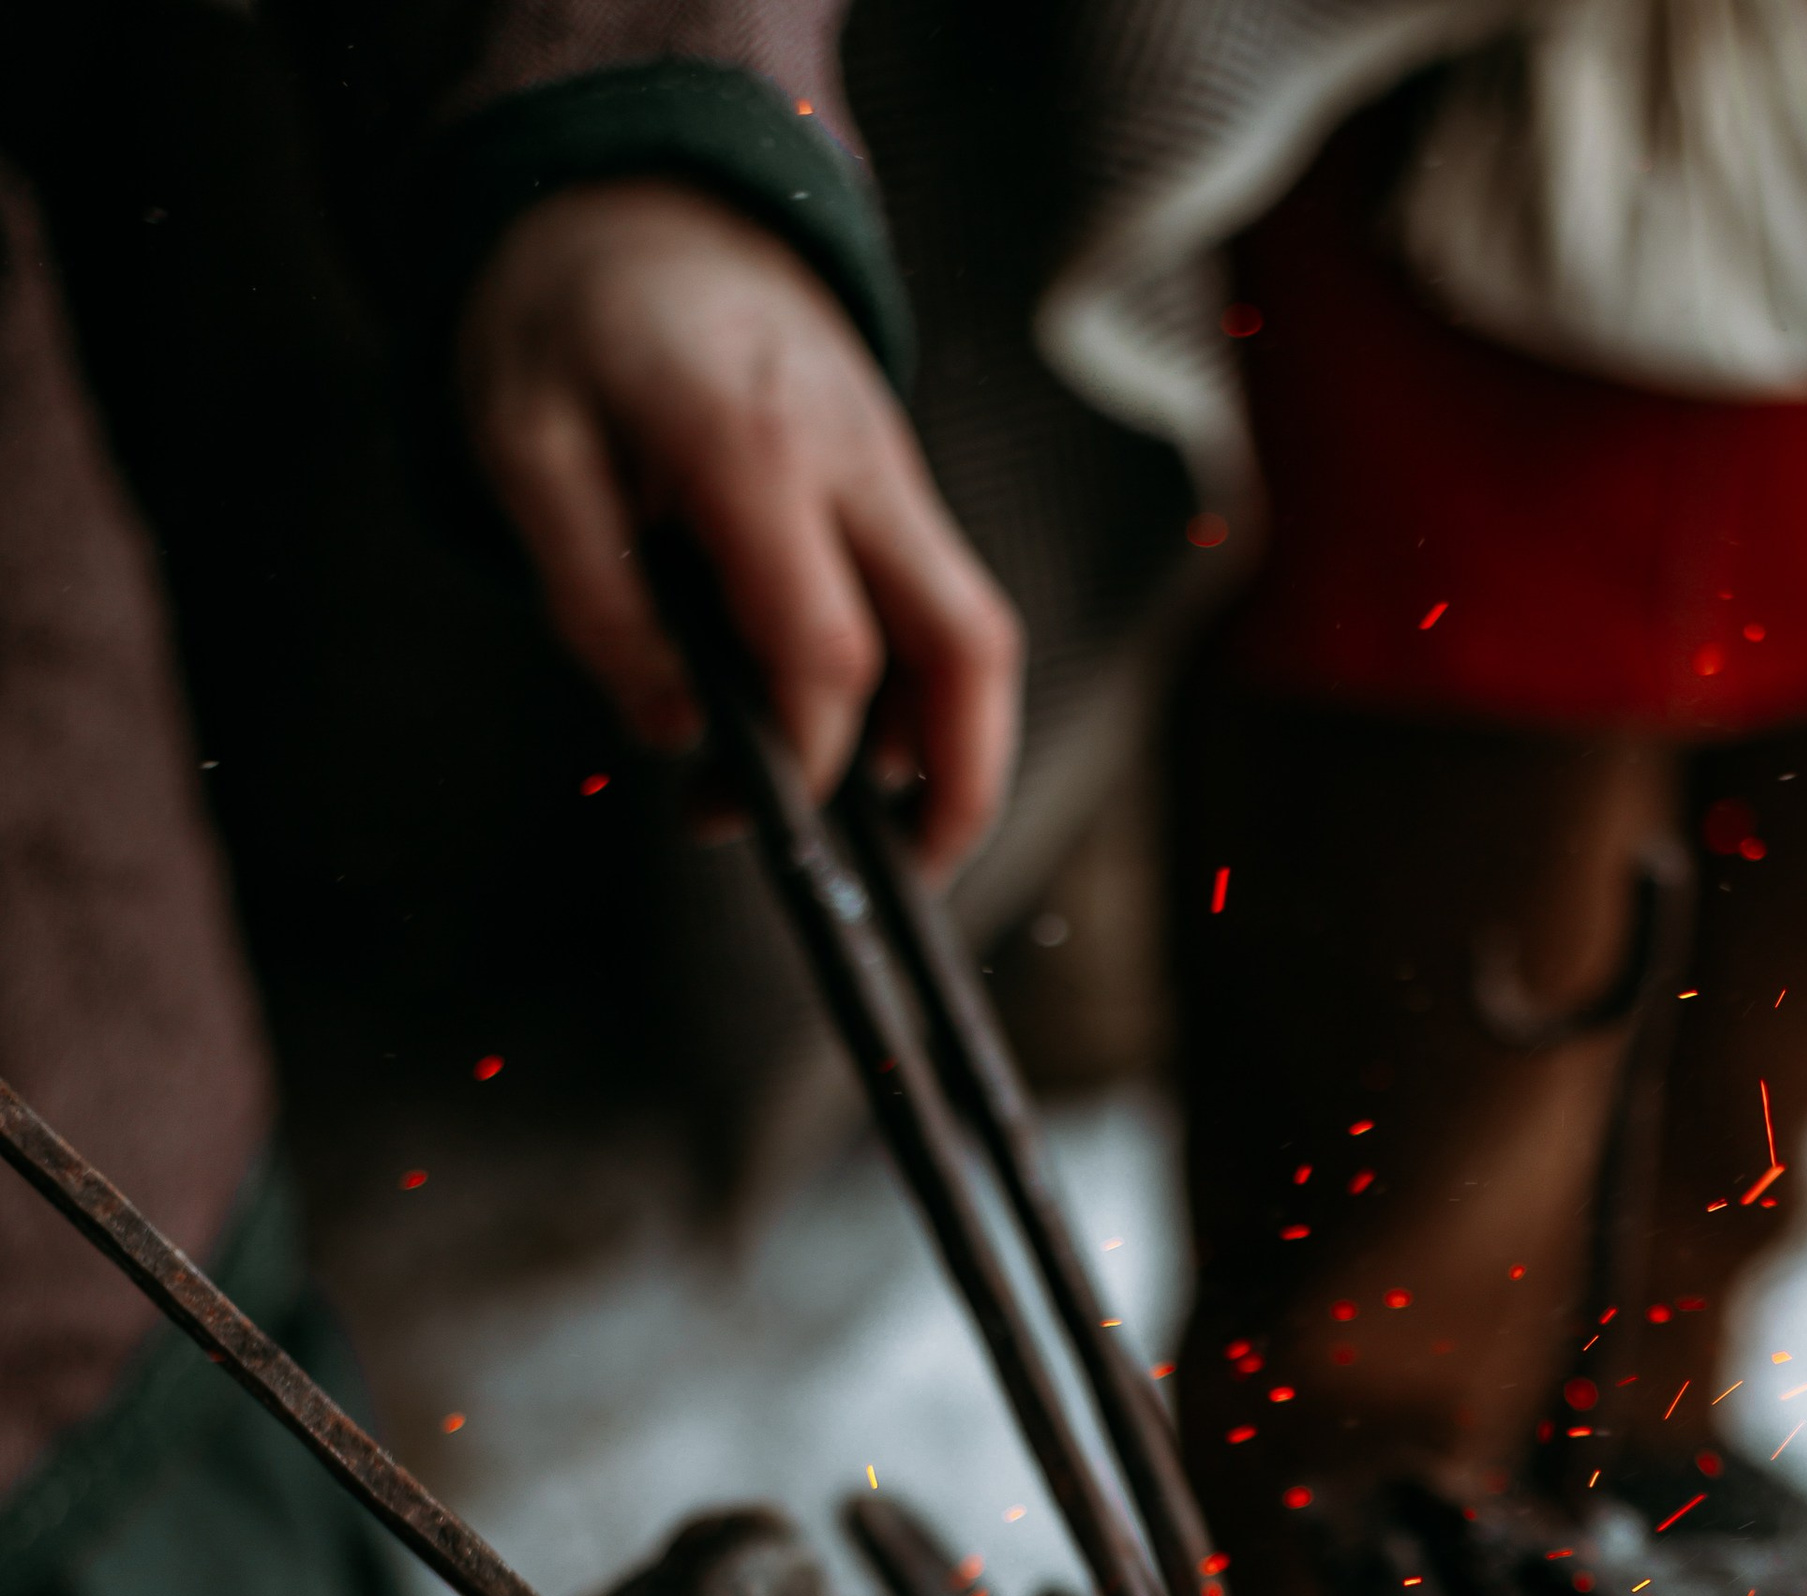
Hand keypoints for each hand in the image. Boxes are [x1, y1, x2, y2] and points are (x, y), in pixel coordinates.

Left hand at [456, 177, 1020, 870]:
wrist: (641, 196)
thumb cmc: (570, 323)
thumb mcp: (524, 450)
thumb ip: (591, 599)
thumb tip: (674, 732)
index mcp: (755, 451)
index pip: (828, 652)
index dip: (808, 761)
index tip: (749, 820)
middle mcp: (856, 461)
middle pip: (967, 646)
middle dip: (961, 785)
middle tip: (905, 878)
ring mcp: (891, 471)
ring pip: (973, 633)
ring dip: (951, 751)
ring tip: (879, 835)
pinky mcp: (893, 486)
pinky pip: (936, 605)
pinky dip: (918, 695)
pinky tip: (847, 743)